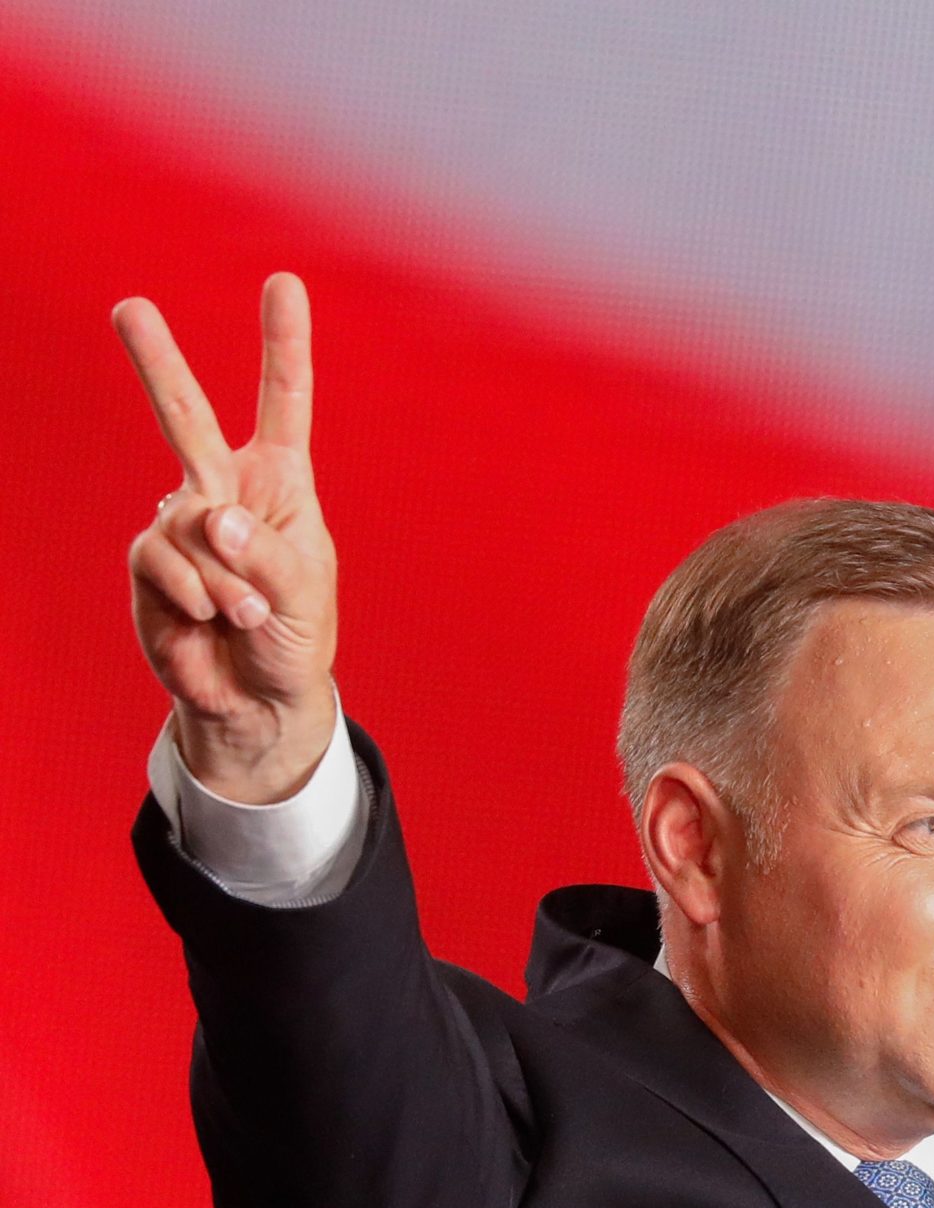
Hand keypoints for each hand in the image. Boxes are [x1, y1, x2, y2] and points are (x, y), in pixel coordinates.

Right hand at [116, 272, 339, 801]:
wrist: (255, 698)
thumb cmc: (293, 637)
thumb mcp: (304, 594)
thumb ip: (266, 554)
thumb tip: (212, 518)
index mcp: (279, 483)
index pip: (284, 404)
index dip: (283, 344)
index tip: (284, 282)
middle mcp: (224, 491)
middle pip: (186, 416)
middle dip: (155, 362)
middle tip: (128, 306)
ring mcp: (180, 524)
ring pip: (190, 525)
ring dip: (228, 583)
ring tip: (246, 617)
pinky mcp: (149, 563)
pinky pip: (167, 565)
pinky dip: (199, 599)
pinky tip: (212, 623)